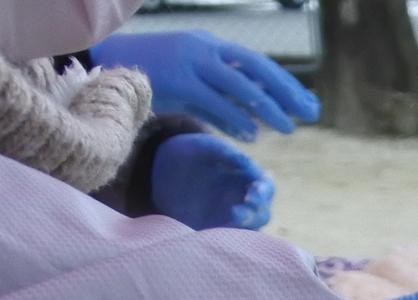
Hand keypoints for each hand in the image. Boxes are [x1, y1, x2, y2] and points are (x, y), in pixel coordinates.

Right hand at [93, 31, 317, 136]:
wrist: (107, 61)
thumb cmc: (152, 75)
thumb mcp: (192, 82)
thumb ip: (221, 100)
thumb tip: (252, 124)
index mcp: (211, 46)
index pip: (257, 62)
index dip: (285, 83)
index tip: (308, 102)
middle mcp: (204, 49)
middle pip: (256, 68)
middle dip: (286, 91)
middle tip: (310, 113)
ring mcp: (191, 63)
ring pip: (239, 85)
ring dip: (267, 108)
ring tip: (288, 127)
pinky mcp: (178, 81)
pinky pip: (214, 101)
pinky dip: (235, 119)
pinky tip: (252, 135)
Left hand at [149, 133, 272, 230]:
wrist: (164, 170)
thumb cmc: (191, 153)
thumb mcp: (206, 147)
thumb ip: (227, 153)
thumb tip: (252, 167)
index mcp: (248, 178)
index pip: (266, 187)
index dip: (264, 191)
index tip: (254, 191)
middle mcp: (245, 200)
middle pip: (262, 212)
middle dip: (255, 214)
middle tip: (238, 213)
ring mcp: (232, 217)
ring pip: (249, 229)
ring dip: (243, 228)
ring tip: (229, 221)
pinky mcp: (217, 230)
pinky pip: (229, 239)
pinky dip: (227, 239)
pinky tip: (216, 233)